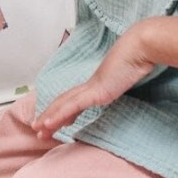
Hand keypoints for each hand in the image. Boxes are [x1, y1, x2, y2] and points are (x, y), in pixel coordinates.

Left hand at [31, 23, 154, 140]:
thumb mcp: (130, 76)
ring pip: (63, 105)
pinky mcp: (95, 91)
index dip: (62, 110)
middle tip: (37, 128)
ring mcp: (92, 87)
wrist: (141, 48)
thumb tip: (127, 82)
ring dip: (49, 117)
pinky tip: (48, 123)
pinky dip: (58, 115)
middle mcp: (91, 84)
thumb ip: (124, 81)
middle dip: (50, 115)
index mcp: (97, 82)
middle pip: (64, 101)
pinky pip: (73, 106)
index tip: (55, 122)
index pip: (75, 98)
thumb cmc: (139, 59)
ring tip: (37, 130)